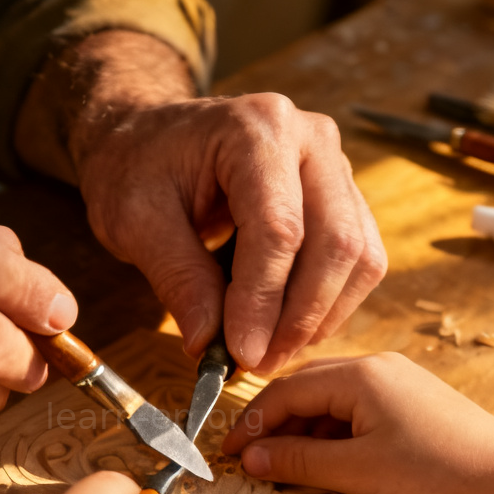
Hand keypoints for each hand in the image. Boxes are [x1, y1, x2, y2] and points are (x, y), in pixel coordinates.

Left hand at [15, 32, 385, 374]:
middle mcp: (310, 139)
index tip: (242, 354)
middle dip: (299, 317)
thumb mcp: (135, 221)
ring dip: (320, 316)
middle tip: (259, 364)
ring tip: (270, 351)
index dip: (264, 301)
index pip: (279, 230)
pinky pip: (358, 258)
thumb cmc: (134, 168)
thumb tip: (209, 345)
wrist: (147, 138)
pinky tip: (285, 327)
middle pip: (336, 243)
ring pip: (359, 256)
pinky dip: (328, 303)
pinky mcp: (341, 195)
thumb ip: (178, 278)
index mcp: (256, 130)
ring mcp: (333, 164)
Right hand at [222, 353, 493, 493]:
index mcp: (360, 373)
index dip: (251, 423)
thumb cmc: (436, 472)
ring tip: (281, 465)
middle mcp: (376, 367)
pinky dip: (329, 434)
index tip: (227, 453)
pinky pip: (354, 411)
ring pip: (329, 400)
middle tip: (247, 458)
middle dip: (272, 424)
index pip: (286, 390)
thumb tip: (249, 459)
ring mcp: (396, 383)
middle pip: (305, 388)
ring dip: (301, 431)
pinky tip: (322, 460)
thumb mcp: (357, 470)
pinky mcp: (410, 404)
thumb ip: (298, 461)